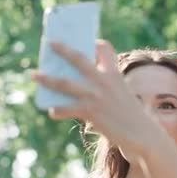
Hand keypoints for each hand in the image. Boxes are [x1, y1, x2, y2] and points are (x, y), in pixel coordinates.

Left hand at [31, 40, 161, 161]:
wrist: (142, 135)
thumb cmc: (130, 116)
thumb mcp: (122, 95)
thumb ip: (104, 88)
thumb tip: (74, 87)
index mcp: (115, 73)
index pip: (105, 49)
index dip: (95, 44)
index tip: (89, 42)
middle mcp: (104, 81)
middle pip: (78, 58)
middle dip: (62, 49)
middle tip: (50, 43)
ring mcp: (96, 95)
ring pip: (65, 82)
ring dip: (47, 78)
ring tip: (34, 74)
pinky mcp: (91, 112)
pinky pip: (67, 108)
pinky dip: (58, 110)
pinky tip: (52, 111)